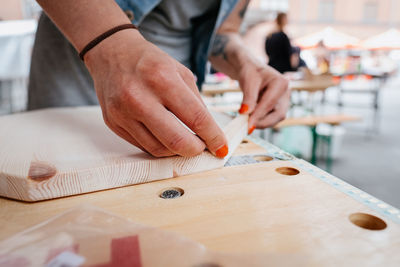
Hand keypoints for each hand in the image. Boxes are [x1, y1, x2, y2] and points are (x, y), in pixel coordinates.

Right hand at [84, 29, 227, 157]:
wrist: (111, 53)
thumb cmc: (150, 62)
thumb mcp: (180, 72)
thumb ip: (196, 102)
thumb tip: (209, 133)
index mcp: (162, 79)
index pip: (196, 118)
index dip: (213, 137)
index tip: (221, 147)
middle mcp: (140, 97)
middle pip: (176, 140)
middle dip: (196, 150)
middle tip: (203, 148)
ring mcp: (123, 112)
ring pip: (158, 149)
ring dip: (177, 151)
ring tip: (185, 142)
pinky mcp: (113, 123)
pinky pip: (142, 145)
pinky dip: (159, 146)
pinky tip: (166, 138)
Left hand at [238, 64, 289, 132]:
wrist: (251, 70)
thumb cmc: (250, 73)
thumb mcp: (248, 83)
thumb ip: (248, 98)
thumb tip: (246, 113)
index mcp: (281, 83)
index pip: (270, 103)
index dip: (259, 116)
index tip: (248, 125)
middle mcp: (285, 93)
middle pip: (279, 114)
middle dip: (263, 122)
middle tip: (248, 127)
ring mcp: (283, 101)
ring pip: (276, 118)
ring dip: (262, 122)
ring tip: (247, 121)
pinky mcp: (278, 107)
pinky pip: (271, 117)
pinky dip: (261, 120)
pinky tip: (251, 119)